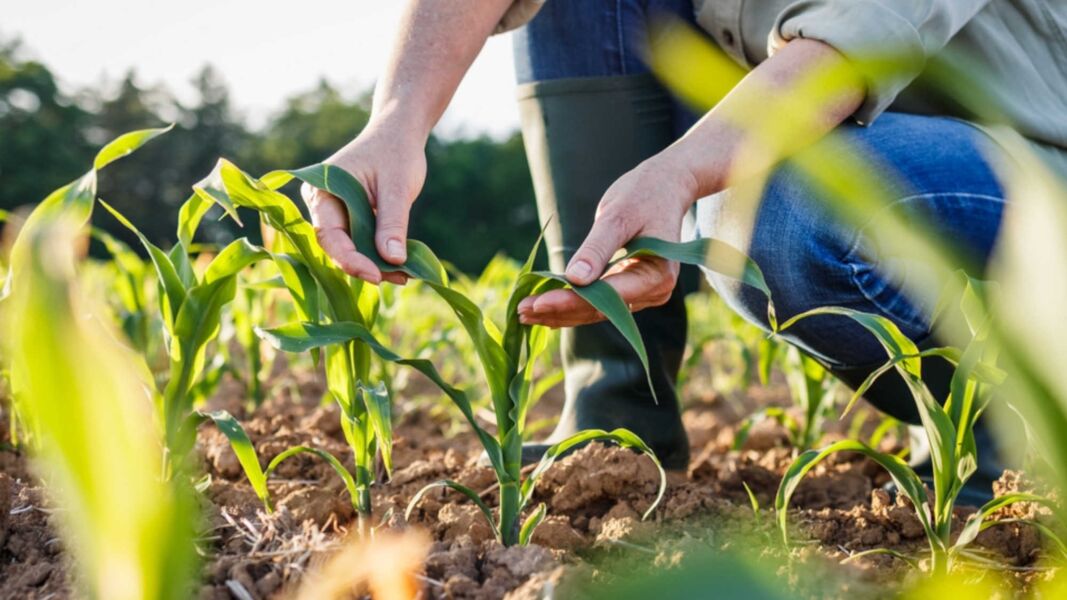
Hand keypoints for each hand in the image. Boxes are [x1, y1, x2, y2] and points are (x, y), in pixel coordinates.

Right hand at [301, 119, 425, 284]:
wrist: (399, 133)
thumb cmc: (396, 153)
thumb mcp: (397, 187)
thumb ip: (393, 223)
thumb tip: (394, 260)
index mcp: (322, 190)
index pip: (329, 234)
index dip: (351, 259)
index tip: (376, 275)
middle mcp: (321, 204)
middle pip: (337, 246)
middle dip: (366, 265)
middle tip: (399, 278)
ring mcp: (335, 212)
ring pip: (350, 248)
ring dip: (375, 264)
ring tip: (405, 275)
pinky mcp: (350, 219)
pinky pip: (360, 242)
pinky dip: (379, 254)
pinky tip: (401, 266)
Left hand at [517, 152, 698, 326]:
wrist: (664, 187)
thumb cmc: (643, 194)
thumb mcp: (618, 215)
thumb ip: (597, 248)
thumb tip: (575, 279)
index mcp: (657, 274)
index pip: (607, 296)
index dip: (571, 301)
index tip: (538, 303)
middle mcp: (654, 292)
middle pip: (599, 310)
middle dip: (559, 310)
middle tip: (520, 310)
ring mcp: (642, 294)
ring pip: (596, 311)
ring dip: (560, 313)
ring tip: (524, 313)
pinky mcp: (629, 290)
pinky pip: (597, 303)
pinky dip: (570, 304)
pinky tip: (542, 308)